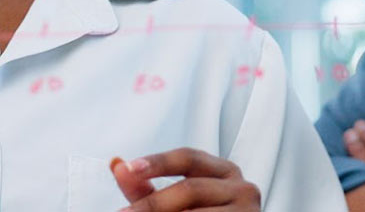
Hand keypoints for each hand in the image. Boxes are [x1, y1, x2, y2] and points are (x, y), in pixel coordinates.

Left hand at [110, 148, 260, 210]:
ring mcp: (248, 211)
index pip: (188, 158)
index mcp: (223, 171)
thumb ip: (145, 185)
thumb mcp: (173, 201)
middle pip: (190, 189)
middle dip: (153, 203)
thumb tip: (116, 165)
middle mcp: (241, 187)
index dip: (158, 162)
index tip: (130, 168)